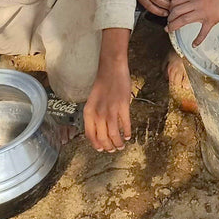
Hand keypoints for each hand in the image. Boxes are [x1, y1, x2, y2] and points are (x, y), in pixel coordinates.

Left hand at [83, 28, 131, 152]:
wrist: (111, 68)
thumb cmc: (102, 84)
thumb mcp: (93, 101)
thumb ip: (95, 115)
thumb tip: (101, 129)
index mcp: (88, 113)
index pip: (90, 135)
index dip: (96, 144)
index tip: (102, 149)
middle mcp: (98, 114)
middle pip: (102, 138)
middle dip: (108, 146)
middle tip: (113, 149)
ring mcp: (111, 111)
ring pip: (114, 135)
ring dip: (118, 143)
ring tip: (121, 145)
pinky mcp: (123, 106)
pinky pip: (125, 125)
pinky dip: (127, 132)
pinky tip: (129, 135)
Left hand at [167, 0, 218, 46]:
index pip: (175, 1)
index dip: (169, 7)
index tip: (169, 12)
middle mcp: (195, 4)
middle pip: (176, 11)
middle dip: (169, 18)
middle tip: (168, 22)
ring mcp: (202, 13)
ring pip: (183, 20)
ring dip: (174, 26)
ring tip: (170, 30)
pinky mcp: (210, 21)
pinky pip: (203, 32)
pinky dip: (198, 40)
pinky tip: (194, 44)